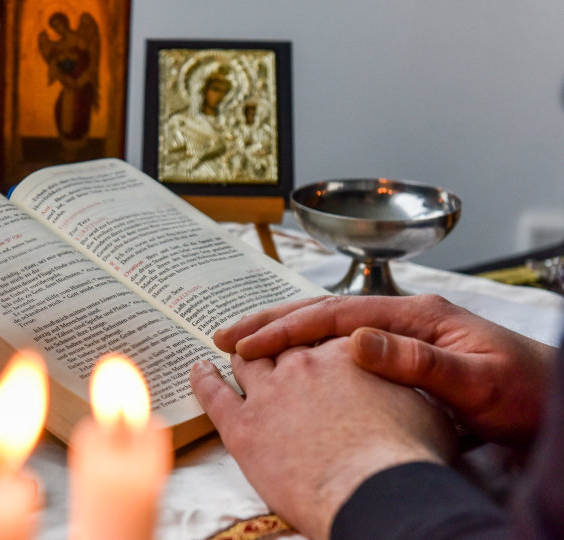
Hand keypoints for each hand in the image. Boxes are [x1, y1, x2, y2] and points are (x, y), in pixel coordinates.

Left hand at [190, 338, 455, 539]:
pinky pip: (214, 394)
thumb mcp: (420, 405)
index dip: (314, 338)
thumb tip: (398, 375)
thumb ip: (399, 380)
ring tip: (230, 343)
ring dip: (239, 351)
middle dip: (272, 337)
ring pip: (247, 361)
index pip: (322, 336)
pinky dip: (203, 379)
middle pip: (280, 344)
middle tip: (260, 336)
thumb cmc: (406, 456)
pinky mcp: (243, 427)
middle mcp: (302, 365)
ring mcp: (269, 392)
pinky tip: (198, 369)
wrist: (375, 490)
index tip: (309, 339)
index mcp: (343, 354)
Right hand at [213, 294, 556, 446]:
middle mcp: (403, 318)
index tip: (248, 344)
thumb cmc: (526, 393)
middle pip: (323, 313)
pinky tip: (291, 364)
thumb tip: (356, 341)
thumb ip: (420, 362)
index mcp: (417, 316)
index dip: (288, 329)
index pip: (337, 315)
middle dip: (272, 323)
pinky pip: (342, 348)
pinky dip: (308, 352)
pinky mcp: (402, 355)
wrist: (555, 403)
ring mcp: (401, 335)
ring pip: (329, 328)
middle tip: (227, 335)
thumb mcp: (477, 382)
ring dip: (284, 334)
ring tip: (244, 344)